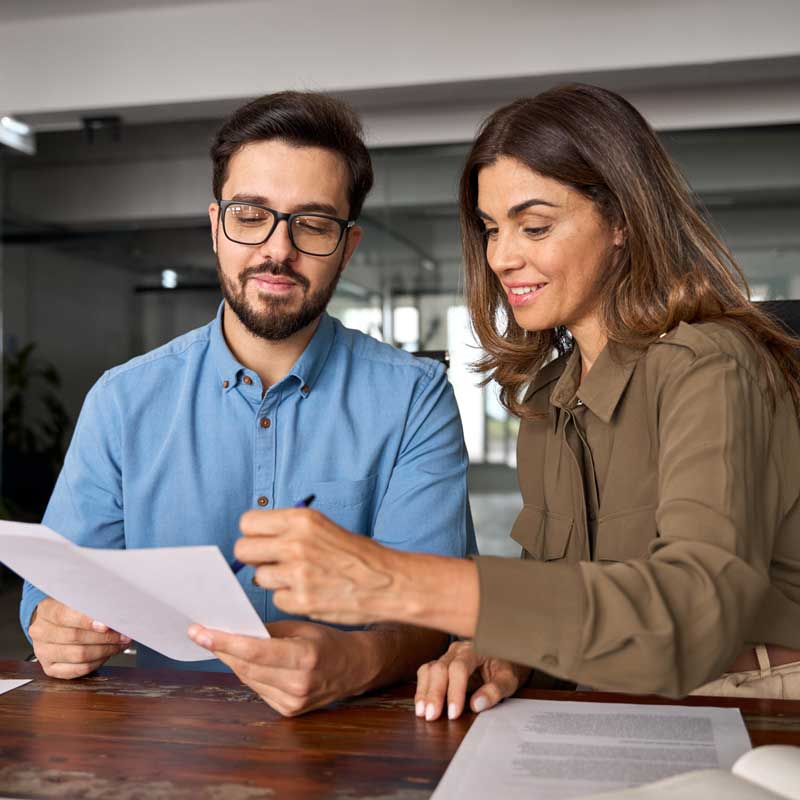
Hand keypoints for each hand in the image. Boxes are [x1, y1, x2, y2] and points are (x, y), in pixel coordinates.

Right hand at [29, 598, 130, 678]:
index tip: (106, 624)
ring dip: (105, 650)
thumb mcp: (78, 600)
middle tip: (124, 634)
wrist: (53, 623)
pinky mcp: (50, 668)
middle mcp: (40, 632)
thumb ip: (92, 605)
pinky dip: (97, 662)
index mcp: (46, 610)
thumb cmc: (72, 610)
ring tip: (120, 643)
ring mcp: (43, 652)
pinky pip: (78, 669)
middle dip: (105, 637)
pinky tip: (108, 654)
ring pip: (78, 655)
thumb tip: (114, 614)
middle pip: (74, 637)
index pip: (63, 615)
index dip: (86, 621)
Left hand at [187, 619, 372, 716]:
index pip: (255, 651)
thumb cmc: (329, 641)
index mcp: (305, 657)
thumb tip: (234, 629)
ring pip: (248, 679)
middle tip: (201, 633)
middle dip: (221, 649)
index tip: (200, 632)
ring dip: (232, 661)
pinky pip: (258, 689)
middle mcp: (299, 683)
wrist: (356, 667)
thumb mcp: (301, 627)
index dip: (224, 642)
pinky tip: (243, 660)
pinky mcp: (289, 711)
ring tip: (219, 643)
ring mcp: (293, 702)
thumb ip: (268, 631)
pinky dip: (248, 673)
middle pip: (246, 667)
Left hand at [234, 508, 402, 625]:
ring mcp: (297, 573)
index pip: (248, 522)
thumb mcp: (323, 527)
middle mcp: (295, 543)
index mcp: (301, 520)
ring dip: (274, 580)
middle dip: (255, 557)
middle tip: (272, 562)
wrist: (388, 581)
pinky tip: (309, 593)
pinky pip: (276, 599)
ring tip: (298, 578)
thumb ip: (290, 529)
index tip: (263, 541)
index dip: (254, 533)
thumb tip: (257, 538)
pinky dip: (289, 598)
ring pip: (259, 577)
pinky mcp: (301, 600)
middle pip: (244, 550)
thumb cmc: (357, 554)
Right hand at [415, 640, 530, 720]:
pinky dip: (422, 690)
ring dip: (424, 692)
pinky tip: (421, 705)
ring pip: (429, 670)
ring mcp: (447, 656)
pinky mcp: (440, 665)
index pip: (459, 668)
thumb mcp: (508, 680)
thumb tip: (476, 704)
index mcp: (474, 650)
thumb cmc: (505, 669)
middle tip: (431, 716)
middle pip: (440, 668)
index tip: (454, 713)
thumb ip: (495, 690)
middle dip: (434, 693)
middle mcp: (457, 650)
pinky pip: (426, 674)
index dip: (455, 691)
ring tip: (422, 712)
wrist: (503, 658)